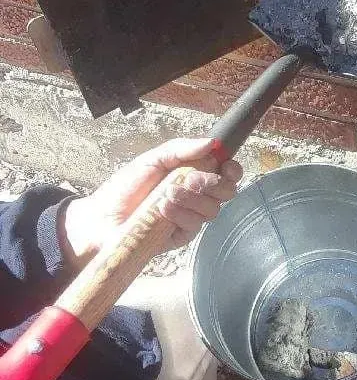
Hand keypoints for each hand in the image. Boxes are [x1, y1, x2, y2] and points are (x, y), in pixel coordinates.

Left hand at [60, 138, 242, 260]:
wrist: (101, 217)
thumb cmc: (125, 187)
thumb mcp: (152, 159)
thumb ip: (181, 148)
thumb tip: (212, 143)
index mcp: (194, 174)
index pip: (226, 173)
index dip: (232, 169)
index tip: (225, 166)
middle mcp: (197, 196)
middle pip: (226, 192)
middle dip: (211, 184)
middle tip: (189, 180)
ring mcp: (191, 217)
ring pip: (212, 210)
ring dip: (191, 199)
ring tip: (165, 195)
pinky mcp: (182, 237)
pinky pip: (194, 226)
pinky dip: (181, 214)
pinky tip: (162, 210)